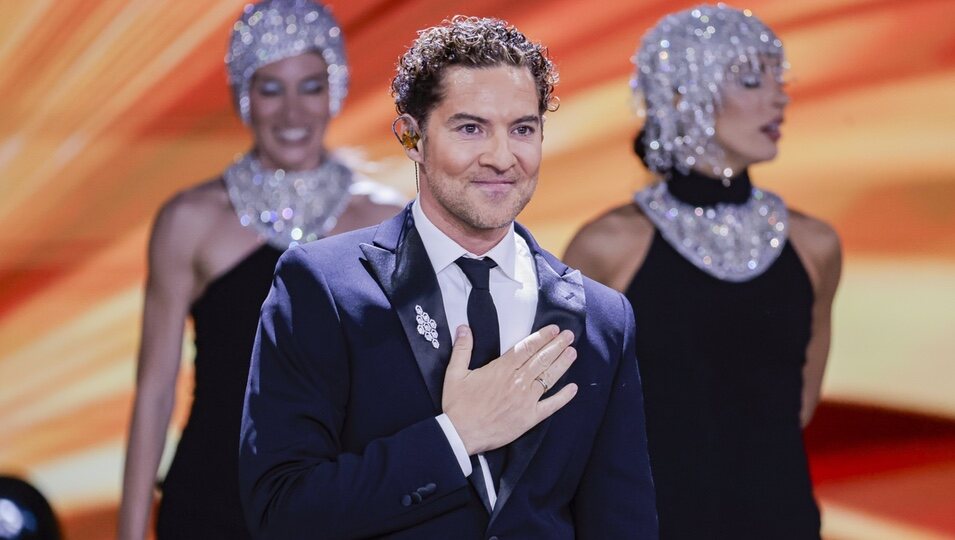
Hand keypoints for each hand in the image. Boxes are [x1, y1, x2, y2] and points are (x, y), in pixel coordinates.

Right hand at [442, 324, 577, 454]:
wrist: (460, 434)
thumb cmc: (458, 405)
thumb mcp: (454, 373)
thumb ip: (462, 349)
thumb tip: (464, 328)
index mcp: (501, 369)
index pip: (526, 348)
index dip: (542, 337)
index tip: (553, 329)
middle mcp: (517, 382)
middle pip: (541, 359)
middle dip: (557, 345)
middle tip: (569, 335)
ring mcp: (526, 400)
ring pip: (548, 378)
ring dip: (562, 364)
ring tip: (573, 352)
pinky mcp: (529, 418)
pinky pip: (550, 406)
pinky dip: (563, 397)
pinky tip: (573, 388)